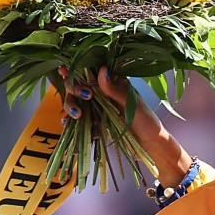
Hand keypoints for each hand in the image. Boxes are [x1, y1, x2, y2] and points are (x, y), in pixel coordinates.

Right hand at [58, 66, 192, 186]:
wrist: (150, 145)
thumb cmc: (146, 121)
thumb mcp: (131, 103)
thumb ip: (114, 89)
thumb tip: (101, 70)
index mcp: (112, 83)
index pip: (89, 71)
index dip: (74, 70)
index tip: (65, 71)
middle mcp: (101, 93)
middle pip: (76, 85)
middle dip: (73, 89)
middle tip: (85, 96)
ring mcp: (96, 108)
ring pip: (75, 102)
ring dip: (70, 106)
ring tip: (78, 115)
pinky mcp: (94, 122)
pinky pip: (77, 121)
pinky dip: (72, 123)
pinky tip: (71, 125)